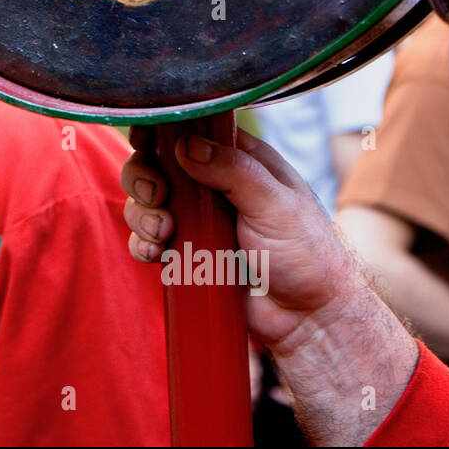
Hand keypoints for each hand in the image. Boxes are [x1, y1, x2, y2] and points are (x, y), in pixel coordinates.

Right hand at [121, 128, 359, 350]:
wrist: (306, 320)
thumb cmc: (307, 256)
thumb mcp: (276, 204)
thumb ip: (234, 170)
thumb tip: (187, 146)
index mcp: (241, 160)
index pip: (192, 129)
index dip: (162, 130)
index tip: (144, 139)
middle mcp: (214, 184)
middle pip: (156, 163)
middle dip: (144, 177)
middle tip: (157, 195)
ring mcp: (197, 219)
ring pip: (145, 201)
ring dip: (142, 214)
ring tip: (163, 232)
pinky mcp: (186, 252)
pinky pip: (147, 239)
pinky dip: (142, 243)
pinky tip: (156, 253)